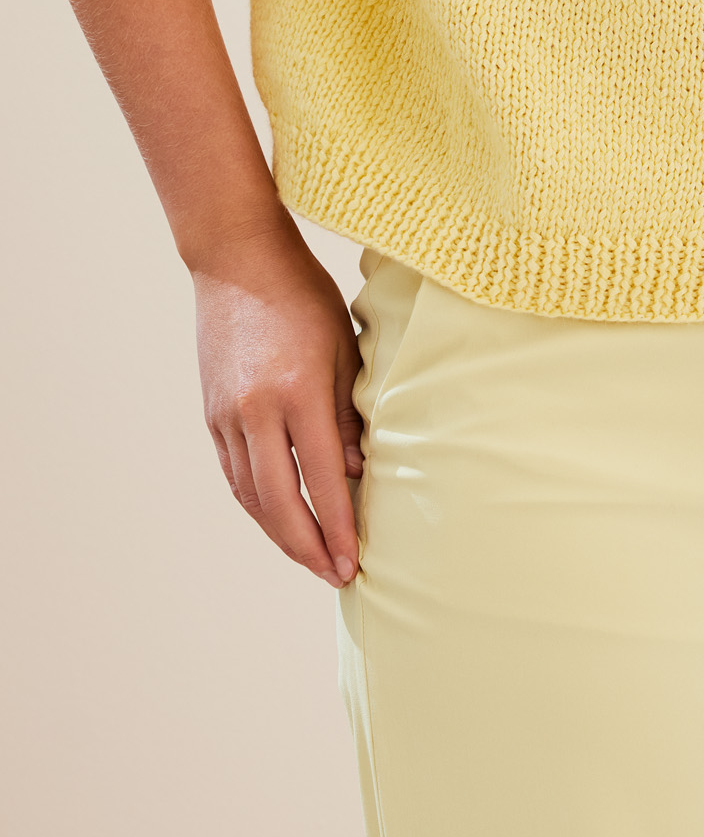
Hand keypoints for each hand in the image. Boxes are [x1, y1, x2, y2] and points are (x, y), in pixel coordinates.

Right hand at [189, 217, 363, 584]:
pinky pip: (235, 474)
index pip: (322, 478)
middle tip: (335, 575)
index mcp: (297, 393)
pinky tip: (280, 520)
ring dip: (281, 533)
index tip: (355, 561)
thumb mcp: (345, 349)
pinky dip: (258, 504)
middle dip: (308, 547)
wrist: (237, 261)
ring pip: (251, 495)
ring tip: (311, 557)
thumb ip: (350, 415)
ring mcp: (227, 416)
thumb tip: (358, 474)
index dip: (339, 526)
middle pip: (279, 502)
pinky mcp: (211, 414)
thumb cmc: (304, 297)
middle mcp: (255, 412)